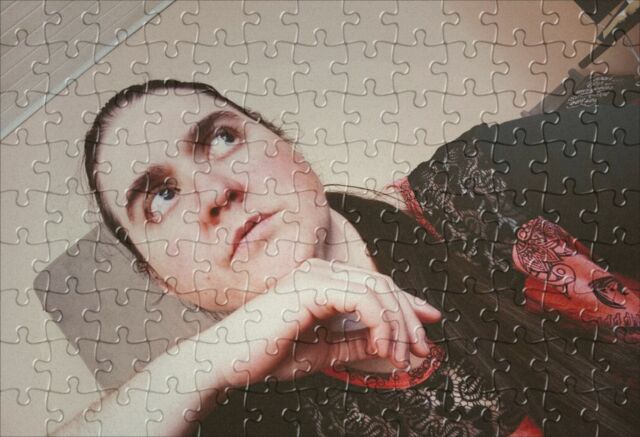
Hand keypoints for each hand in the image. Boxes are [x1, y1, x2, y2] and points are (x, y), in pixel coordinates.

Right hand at [213, 258, 440, 387]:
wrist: (229, 361)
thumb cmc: (267, 355)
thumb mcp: (323, 351)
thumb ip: (355, 341)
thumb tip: (388, 342)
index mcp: (321, 282)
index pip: (374, 285)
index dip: (405, 303)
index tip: (428, 322)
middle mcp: (320, 271)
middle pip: (382, 284)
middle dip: (408, 317)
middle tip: (422, 348)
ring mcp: (315, 275)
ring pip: (378, 288)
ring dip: (398, 323)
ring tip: (403, 354)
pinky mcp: (312, 286)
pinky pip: (363, 298)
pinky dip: (381, 322)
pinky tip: (382, 346)